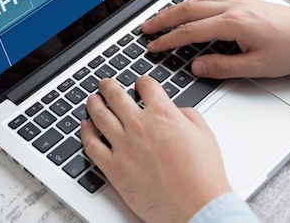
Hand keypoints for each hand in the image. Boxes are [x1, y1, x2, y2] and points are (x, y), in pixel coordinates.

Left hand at [82, 77, 230, 222]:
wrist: (195, 207)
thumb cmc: (202, 176)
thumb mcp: (204, 135)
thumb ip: (188, 116)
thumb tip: (178, 112)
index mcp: (163, 114)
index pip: (146, 86)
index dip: (142, 81)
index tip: (140, 83)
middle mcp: (139, 125)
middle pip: (116, 96)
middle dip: (109, 87)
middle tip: (105, 84)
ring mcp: (123, 146)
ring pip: (100, 116)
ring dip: (94, 104)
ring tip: (92, 99)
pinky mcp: (114, 168)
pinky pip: (92, 146)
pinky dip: (85, 133)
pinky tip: (85, 127)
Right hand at [142, 0, 289, 78]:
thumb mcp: (257, 67)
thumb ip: (224, 67)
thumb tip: (197, 66)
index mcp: (233, 23)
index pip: (191, 31)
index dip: (169, 39)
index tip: (153, 46)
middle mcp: (232, 7)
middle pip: (188, 9)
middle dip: (164, 19)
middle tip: (146, 27)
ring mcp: (238, 0)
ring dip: (176, 8)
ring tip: (161, 17)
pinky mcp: (244, 0)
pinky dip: (194, 0)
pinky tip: (190, 4)